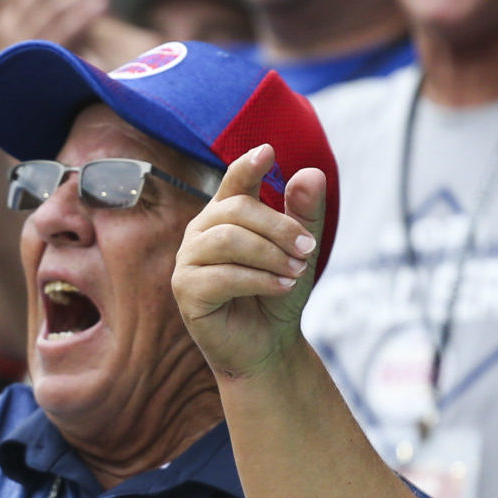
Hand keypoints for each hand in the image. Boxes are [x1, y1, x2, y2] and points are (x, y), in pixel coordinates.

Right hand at [173, 145, 327, 381]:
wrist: (267, 345)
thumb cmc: (277, 293)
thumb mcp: (299, 251)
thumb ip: (305, 214)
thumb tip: (311, 174)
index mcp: (224, 215)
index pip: (233, 181)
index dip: (247, 165)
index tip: (269, 153)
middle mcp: (200, 232)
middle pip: (237, 210)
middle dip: (278, 227)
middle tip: (308, 249)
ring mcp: (188, 260)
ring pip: (228, 240)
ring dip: (270, 254)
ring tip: (296, 271)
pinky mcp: (186, 290)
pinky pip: (222, 275)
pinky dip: (259, 279)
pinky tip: (282, 287)